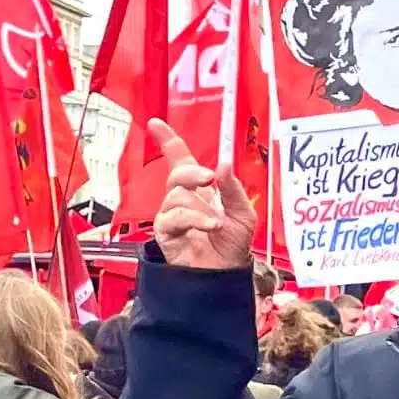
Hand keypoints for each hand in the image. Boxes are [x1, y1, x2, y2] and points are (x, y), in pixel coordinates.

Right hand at [148, 119, 255, 270]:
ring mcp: (172, 215)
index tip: (155, 124)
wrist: (226, 273)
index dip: (168, 141)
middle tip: (209, 179)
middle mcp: (182, 200)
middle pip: (177, 174)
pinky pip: (174, 216)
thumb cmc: (233, 245)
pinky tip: (209, 226)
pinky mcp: (166, 233)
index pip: (179, 159)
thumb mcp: (242, 212)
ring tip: (217, 222)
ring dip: (200, 207)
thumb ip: (233, 188)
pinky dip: (195, 219)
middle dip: (193, 173)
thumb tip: (223, 164)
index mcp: (199, 190)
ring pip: (177, 196)